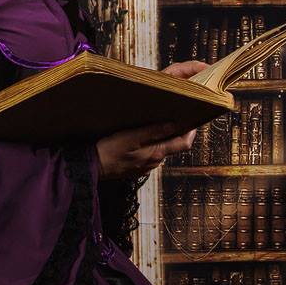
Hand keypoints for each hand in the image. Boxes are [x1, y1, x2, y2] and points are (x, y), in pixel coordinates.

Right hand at [94, 60, 208, 180]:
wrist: (92, 168)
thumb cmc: (109, 151)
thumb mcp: (131, 137)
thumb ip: (153, 132)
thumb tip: (174, 124)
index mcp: (156, 154)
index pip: (183, 144)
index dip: (191, 131)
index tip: (193, 120)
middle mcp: (154, 162)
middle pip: (172, 146)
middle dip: (175, 132)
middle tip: (173, 116)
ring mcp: (146, 167)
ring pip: (160, 149)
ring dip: (161, 139)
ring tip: (154, 125)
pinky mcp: (137, 168)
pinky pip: (149, 154)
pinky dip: (149, 145)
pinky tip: (139, 138)